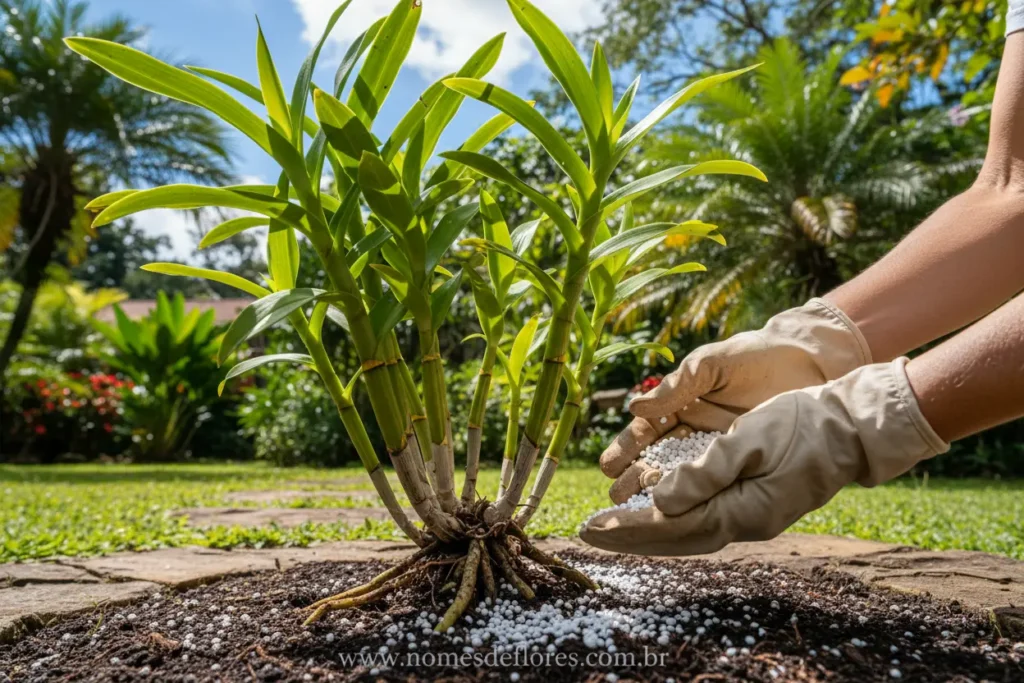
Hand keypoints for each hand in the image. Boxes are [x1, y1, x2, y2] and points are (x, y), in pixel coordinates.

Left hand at [581, 359, 948, 555]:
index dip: (627, 528)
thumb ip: (705, 473)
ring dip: (645, 527)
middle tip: (585, 533)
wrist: (852, 427)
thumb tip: (662, 501)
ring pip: (685, 528)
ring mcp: (749, 513)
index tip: (589, 527)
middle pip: (674, 537)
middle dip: (627, 535)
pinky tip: (650, 505)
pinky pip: (700, 514)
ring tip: (608, 523)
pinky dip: (670, 514)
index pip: (671, 527)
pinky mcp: (752, 500)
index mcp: (743, 512)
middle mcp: (743, 521)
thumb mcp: (751, 441)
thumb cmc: (804, 425)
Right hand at [600, 298, 871, 502]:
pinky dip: (698, 497)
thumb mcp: (711, 364)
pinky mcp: (742, 462)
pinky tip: (682, 513)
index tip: (609, 466)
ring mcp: (717, 449)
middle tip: (617, 498)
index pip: (646, 431)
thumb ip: (677, 386)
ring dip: (660, 493)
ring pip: (682, 475)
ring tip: (640, 512)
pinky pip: (715, 483)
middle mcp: (693, 431)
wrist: (808, 362)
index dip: (626, 449)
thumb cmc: (755, 356)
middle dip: (635, 478)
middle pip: (656, 459)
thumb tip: (634, 408)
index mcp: (680, 404)